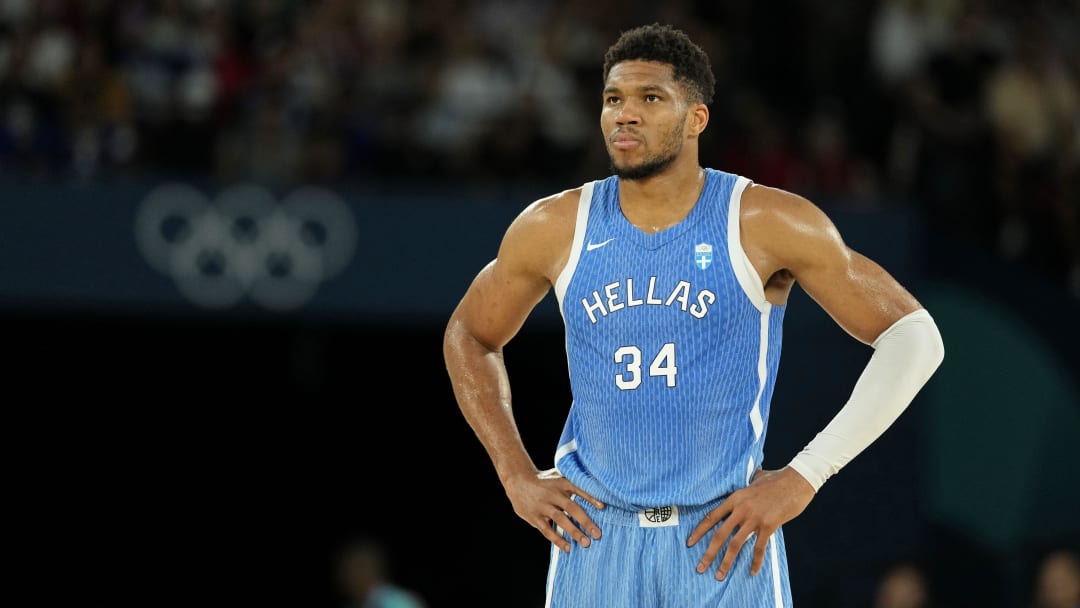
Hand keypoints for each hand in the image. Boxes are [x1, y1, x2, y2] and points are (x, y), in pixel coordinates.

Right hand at [504, 467, 604, 551]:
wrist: (517, 480)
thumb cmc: (544, 480)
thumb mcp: (558, 475)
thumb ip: (574, 480)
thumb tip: (597, 487)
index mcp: (561, 483)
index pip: (578, 489)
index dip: (591, 498)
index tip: (603, 507)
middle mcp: (553, 494)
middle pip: (571, 508)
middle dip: (585, 521)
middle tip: (598, 534)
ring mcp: (543, 506)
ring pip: (560, 520)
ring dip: (574, 532)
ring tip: (586, 543)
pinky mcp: (535, 517)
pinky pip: (547, 530)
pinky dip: (557, 539)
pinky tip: (568, 547)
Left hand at [685, 467, 814, 579]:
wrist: (796, 481)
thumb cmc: (777, 479)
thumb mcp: (755, 478)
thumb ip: (747, 483)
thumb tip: (746, 479)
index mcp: (735, 498)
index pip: (712, 517)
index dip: (699, 531)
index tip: (690, 543)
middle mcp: (741, 509)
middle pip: (720, 534)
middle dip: (708, 553)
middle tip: (700, 567)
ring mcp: (754, 518)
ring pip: (735, 544)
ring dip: (726, 562)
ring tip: (719, 575)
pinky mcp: (768, 525)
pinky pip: (759, 548)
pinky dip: (755, 562)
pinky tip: (752, 572)